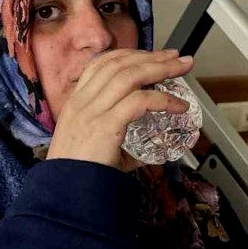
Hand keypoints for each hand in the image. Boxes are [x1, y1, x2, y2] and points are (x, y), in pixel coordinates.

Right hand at [47, 48, 193, 171]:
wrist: (65, 193)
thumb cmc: (79, 175)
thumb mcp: (95, 147)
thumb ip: (119, 137)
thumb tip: (149, 143)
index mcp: (75, 103)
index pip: (101, 64)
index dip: (129, 55)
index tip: (151, 56)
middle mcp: (81, 102)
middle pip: (119, 64)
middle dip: (151, 56)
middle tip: (175, 56)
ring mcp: (92, 111)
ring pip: (130, 76)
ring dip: (160, 69)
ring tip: (181, 69)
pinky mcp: (105, 125)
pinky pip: (140, 101)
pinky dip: (163, 100)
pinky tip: (178, 106)